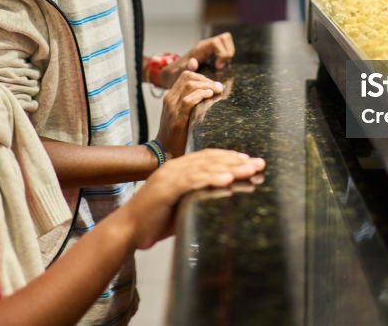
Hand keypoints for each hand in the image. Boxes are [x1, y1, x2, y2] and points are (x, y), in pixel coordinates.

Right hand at [122, 149, 265, 248]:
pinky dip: (211, 179)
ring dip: (229, 168)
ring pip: (204, 168)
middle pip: (210, 159)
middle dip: (236, 161)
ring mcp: (169, 176)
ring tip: (249, 170)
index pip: (208, 158)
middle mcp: (174, 168)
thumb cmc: (155, 221)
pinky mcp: (166, 188)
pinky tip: (227, 180)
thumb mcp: (182, 204)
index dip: (229, 157)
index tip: (249, 161)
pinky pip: (192, 181)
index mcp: (177, 169)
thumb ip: (199, 195)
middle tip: (258, 163)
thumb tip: (226, 196)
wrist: (129, 230)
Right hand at [154, 71, 224, 156]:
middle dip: (206, 80)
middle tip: (219, 86)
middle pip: (188, 77)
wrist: (164, 150)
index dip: (202, 76)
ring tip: (218, 90)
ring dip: (207, 85)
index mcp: (170, 96)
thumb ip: (190, 101)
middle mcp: (169, 99)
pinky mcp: (177, 118)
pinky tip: (210, 96)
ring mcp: (172, 108)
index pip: (185, 75)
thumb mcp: (181, 113)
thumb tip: (208, 91)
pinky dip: (200, 95)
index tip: (213, 84)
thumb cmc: (176, 133)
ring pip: (189, 86)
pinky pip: (188, 101)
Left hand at [156, 33, 235, 87]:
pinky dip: (226, 56)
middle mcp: (205, 45)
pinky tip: (221, 66)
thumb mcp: (178, 73)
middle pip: (225, 38)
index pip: (216, 42)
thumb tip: (193, 63)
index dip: (222, 53)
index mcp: (199, 49)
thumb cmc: (175, 73)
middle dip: (228, 52)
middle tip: (221, 66)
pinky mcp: (212, 52)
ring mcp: (209, 48)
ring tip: (222, 65)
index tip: (218, 66)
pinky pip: (224, 48)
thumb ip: (185, 68)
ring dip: (229, 53)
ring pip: (226, 41)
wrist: (171, 72)